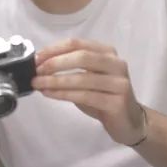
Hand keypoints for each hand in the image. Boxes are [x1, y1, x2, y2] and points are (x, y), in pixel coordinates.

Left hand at [31, 39, 146, 145]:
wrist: (129, 122)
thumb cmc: (104, 98)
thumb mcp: (87, 79)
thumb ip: (70, 69)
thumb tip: (40, 65)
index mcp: (107, 52)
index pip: (78, 44)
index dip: (55, 49)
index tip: (37, 58)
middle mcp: (116, 64)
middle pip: (82, 57)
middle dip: (55, 63)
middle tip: (36, 71)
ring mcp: (119, 83)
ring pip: (82, 78)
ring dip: (56, 81)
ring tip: (38, 84)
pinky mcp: (117, 102)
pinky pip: (85, 96)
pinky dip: (64, 94)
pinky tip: (50, 94)